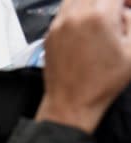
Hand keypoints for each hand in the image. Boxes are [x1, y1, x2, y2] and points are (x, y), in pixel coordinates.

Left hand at [36, 0, 130, 132]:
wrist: (71, 102)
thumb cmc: (103, 82)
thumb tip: (126, 10)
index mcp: (99, 17)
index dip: (125, 0)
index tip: (128, 7)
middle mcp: (75, 15)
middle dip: (109, 1)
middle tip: (116, 15)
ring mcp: (59, 24)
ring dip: (91, 2)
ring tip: (100, 19)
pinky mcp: (49, 34)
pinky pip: (64, 11)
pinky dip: (76, 12)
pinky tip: (85, 29)